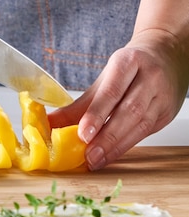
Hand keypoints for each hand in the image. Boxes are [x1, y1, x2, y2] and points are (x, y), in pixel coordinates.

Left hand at [48, 29, 188, 169]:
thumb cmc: (129, 69)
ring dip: (116, 146)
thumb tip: (50, 124)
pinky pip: (145, 132)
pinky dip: (126, 145)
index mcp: (129, 62)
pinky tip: (111, 155)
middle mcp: (149, 77)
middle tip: (88, 155)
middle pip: (128, 110)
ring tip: (96, 160)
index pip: (111, 91)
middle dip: (106, 136)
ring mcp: (161, 95)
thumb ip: (79, 104)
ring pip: (139, 124)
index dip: (96, 114)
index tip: (82, 134)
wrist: (165, 56)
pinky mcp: (166, 113)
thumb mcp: (103, 79)